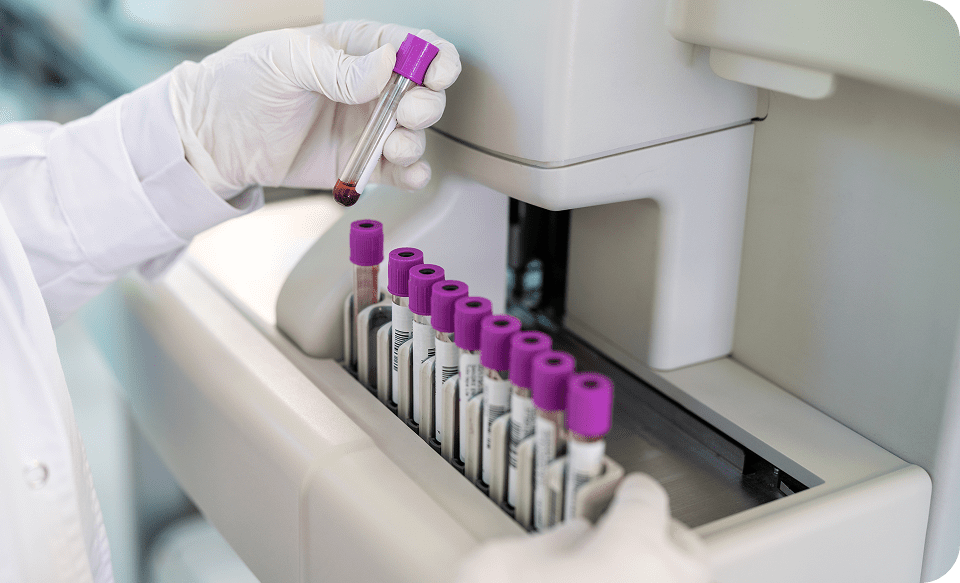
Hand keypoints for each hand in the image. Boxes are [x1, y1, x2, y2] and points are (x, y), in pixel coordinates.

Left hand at [167, 21, 460, 198]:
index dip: (434, 57)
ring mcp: (367, 127)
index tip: (436, 74)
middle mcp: (370, 88)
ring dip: (415, 141)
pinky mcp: (361, 163)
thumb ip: (337, 66)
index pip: (412, 46)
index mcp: (357, 49)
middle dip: (426, 104)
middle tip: (407, 113)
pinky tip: (407, 174)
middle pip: (424, 93)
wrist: (215, 138)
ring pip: (415, 134)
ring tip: (393, 147)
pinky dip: (412, 174)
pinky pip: (399, 171)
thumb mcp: (286, 60)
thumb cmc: (243, 84)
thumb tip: (387, 65)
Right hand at [455, 474, 711, 582]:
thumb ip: (550, 540)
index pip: (647, 499)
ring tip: (614, 578)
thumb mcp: (498, 564)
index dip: (629, 491)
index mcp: (632, 553)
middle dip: (655, 535)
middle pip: (682, 545)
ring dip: (655, 577)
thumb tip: (575, 539)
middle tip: (623, 536)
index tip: (623, 493)